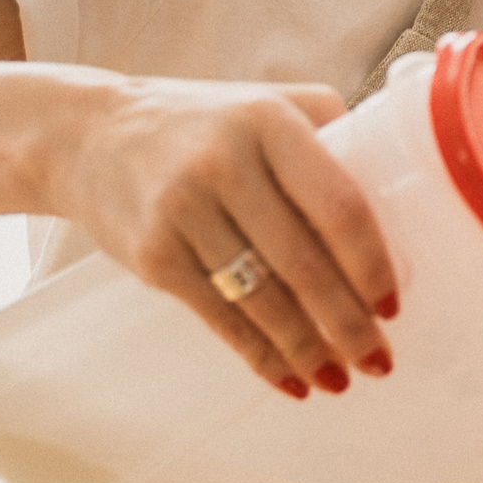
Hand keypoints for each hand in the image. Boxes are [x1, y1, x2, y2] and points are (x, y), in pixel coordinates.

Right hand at [45, 76, 397, 395]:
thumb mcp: (262, 104)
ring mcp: (183, 211)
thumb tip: (397, 185)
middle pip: (303, 262)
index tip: (392, 303)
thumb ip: (326, 131)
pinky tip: (290, 378)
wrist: (86, 135)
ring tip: (340, 377)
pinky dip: (260, 355)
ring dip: (308, 349)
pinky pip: (220, 318)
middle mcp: (225, 164)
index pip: (338, 203)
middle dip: (348, 322)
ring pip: (263, 299)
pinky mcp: (154, 255)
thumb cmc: (198, 124)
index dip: (371, 262)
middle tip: (378, 360)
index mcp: (268, 123)